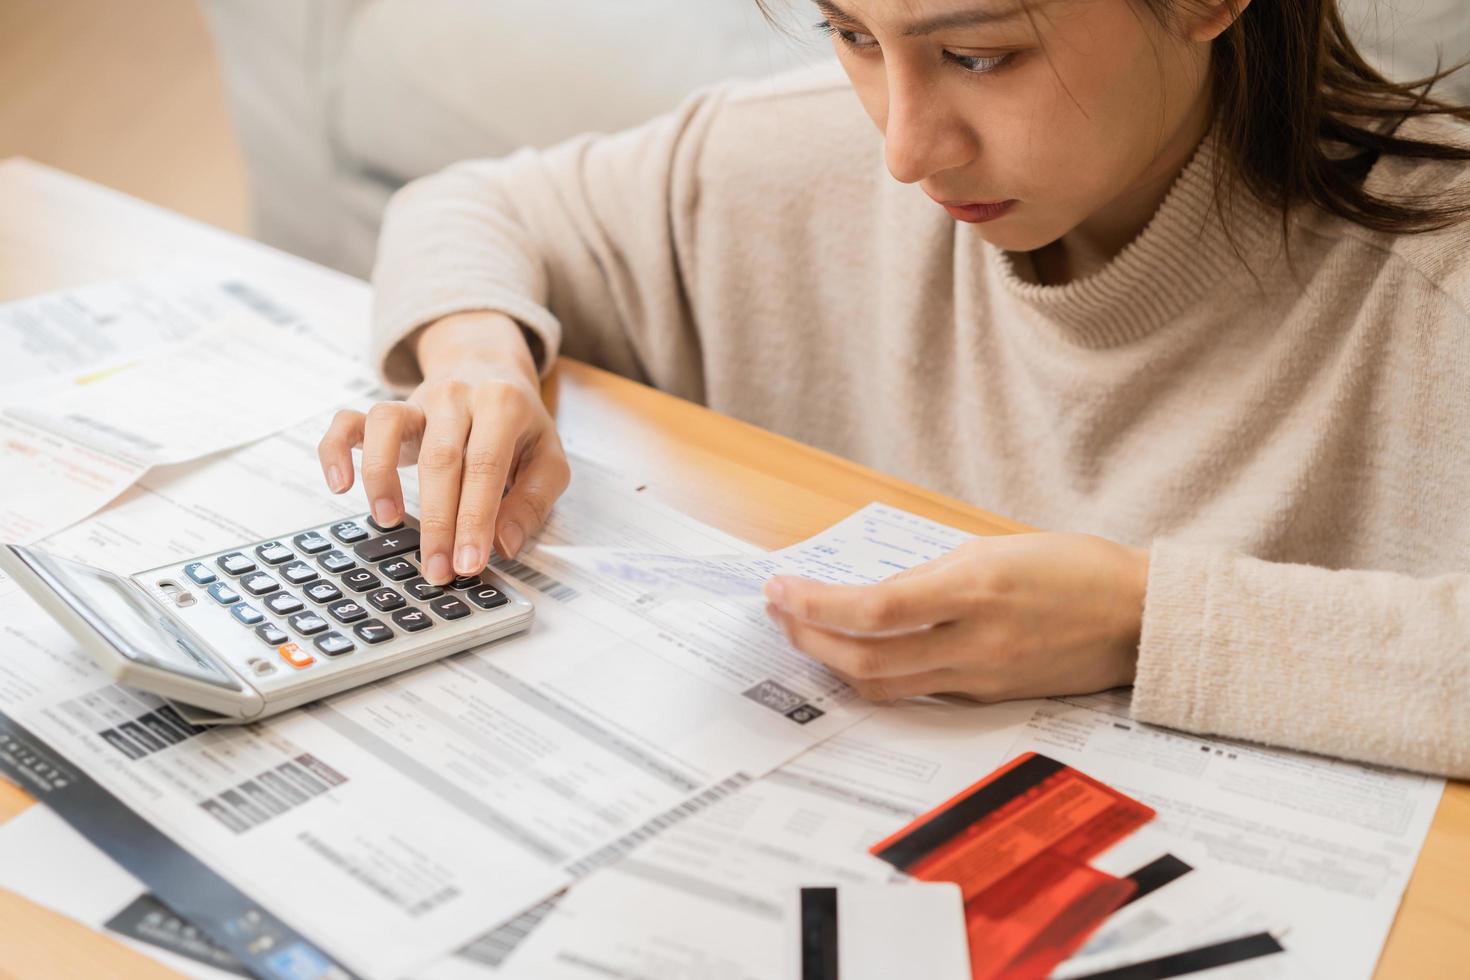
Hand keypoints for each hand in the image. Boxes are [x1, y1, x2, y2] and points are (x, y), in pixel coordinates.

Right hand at [317, 312, 569, 583]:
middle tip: (437, 569)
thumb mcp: (548, 457)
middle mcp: (456, 396)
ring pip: (387, 427)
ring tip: (388, 521)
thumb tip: (505, 545)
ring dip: (382, 476)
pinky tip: (341, 485)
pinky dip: (337, 450)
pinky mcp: (386, 408)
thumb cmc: (520, 423)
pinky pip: (349, 421)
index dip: (475, 520)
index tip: (469, 564)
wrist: (487, 365)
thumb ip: (532, 501)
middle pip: (440, 458)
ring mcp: (416, 399)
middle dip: (437, 522)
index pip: (485, 468)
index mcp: (502, 405)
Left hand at [762, 533, 1149, 702]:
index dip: (815, 605)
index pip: (872, 610)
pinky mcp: (989, 697)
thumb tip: (873, 596)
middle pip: (865, 658)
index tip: (778, 588)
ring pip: (884, 686)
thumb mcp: (996, 549)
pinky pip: (917, 693)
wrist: (1140, 619)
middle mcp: (973, 642)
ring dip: (834, 662)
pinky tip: (858, 653)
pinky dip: (877, 674)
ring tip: (805, 633)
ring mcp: (981, 678)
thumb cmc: (1075, 568)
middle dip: (808, 637)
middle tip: (779, 612)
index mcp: (974, 590)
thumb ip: (933, 575)